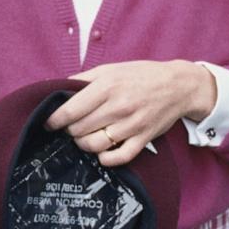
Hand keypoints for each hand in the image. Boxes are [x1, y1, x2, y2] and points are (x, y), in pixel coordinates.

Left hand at [43, 60, 215, 166]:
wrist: (178, 86)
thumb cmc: (141, 75)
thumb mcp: (110, 68)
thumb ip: (84, 78)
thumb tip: (59, 88)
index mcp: (107, 87)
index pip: (71, 110)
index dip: (55, 120)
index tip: (49, 123)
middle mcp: (118, 107)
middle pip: (79, 130)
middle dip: (69, 131)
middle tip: (70, 128)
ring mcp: (131, 125)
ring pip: (94, 145)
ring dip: (83, 145)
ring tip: (83, 138)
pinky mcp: (143, 139)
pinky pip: (119, 158)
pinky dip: (105, 159)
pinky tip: (101, 152)